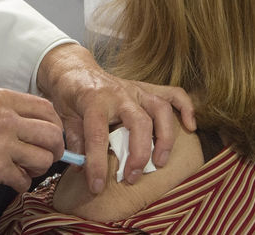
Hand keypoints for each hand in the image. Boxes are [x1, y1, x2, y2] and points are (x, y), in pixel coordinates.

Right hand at [0, 88, 64, 192]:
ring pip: (44, 158)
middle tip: (47, 157)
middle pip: (53, 134)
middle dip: (56, 149)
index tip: (51, 136)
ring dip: (38, 168)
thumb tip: (35, 125)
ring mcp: (3, 143)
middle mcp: (7, 118)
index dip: (55, 125)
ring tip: (25, 169)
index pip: (47, 108)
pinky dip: (21, 184)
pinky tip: (11, 181)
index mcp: (3, 99)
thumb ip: (8, 110)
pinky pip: (24, 180)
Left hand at [36, 43, 195, 194]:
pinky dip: (186, 108)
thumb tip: (82, 169)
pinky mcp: (146, 88)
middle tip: (132, 177)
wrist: (75, 69)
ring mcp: (136, 90)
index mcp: (94, 102)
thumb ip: (74, 142)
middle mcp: (119, 94)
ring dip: (165, 137)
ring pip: (160, 109)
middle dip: (139, 153)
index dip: (97, 164)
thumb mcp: (64, 117)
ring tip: (160, 162)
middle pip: (139, 122)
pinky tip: (190, 127)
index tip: (97, 185)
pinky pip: (173, 94)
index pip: (97, 135)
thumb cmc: (70, 95)